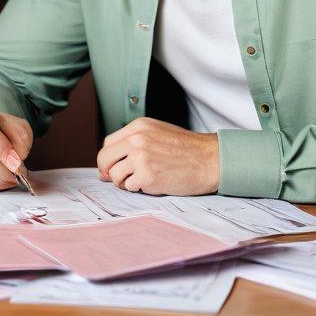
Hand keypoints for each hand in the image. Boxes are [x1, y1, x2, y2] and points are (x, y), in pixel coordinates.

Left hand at [96, 118, 219, 195]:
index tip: (113, 166)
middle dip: (109, 171)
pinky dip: (138, 189)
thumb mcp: (158, 133)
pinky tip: (153, 183)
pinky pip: (129, 187)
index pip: (108, 143)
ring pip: (114, 175)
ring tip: (141, 180)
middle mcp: (136, 139)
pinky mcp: (147, 176)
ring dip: (125, 182)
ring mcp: (140, 158)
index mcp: (138, 127)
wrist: (210, 160)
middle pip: (105, 159)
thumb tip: (112, 161)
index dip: (109, 158)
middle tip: (120, 179)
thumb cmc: (187, 149)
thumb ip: (136, 141)